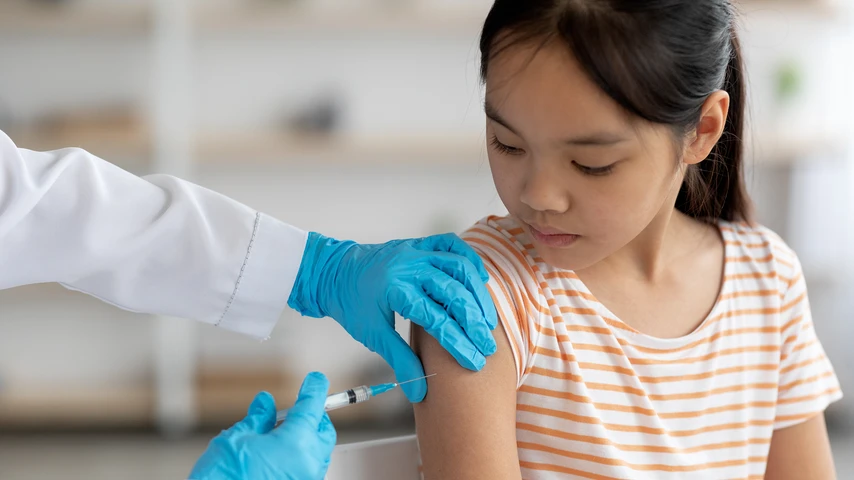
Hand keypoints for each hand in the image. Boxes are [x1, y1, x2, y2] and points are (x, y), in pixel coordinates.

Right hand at [189, 372, 335, 479]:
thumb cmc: (222, 477)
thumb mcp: (236, 440)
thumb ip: (258, 419)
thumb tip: (266, 404)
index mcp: (296, 443)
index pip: (312, 407)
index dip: (314, 389)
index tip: (315, 379)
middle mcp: (308, 463)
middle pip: (323, 432)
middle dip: (313, 417)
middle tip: (294, 411)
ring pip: (318, 453)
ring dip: (306, 439)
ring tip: (279, 435)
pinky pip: (307, 470)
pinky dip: (299, 458)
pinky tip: (278, 456)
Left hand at [288, 232, 497, 401]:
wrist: (333, 272)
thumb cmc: (352, 304)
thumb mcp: (372, 335)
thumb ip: (400, 360)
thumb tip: (420, 393)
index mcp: (396, 289)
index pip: (437, 320)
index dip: (459, 343)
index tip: (474, 362)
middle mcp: (409, 266)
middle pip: (454, 294)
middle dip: (474, 324)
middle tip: (486, 347)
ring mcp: (416, 251)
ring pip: (459, 267)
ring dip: (478, 295)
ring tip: (488, 321)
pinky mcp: (419, 243)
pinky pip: (451, 244)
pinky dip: (469, 259)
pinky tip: (480, 280)